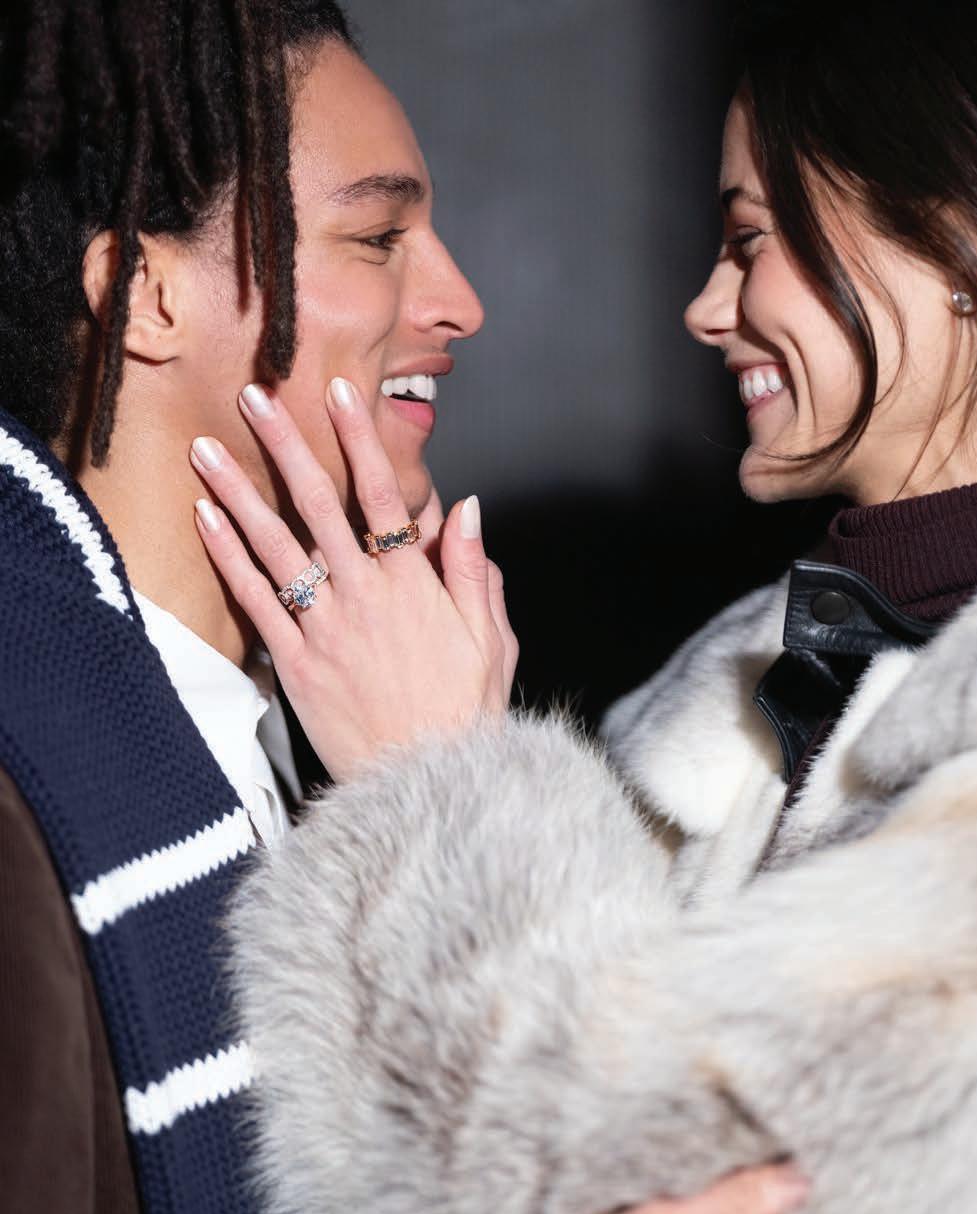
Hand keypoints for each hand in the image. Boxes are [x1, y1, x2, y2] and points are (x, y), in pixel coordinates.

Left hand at [190, 378, 518, 781]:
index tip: (340, 392)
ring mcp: (326, 628)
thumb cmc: (464, 712)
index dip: (360, 438)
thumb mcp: (492, 639)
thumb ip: (476, 570)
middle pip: (321, 504)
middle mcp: (365, 595)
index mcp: (416, 585)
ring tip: (208, 448)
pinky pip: (257, 601)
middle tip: (257, 396)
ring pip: (277, 545)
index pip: (384, 495)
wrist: (428, 780)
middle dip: (287, 444)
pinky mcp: (296, 664)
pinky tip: (206, 520)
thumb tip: (468, 508)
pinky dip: (230, 558)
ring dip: (240, 491)